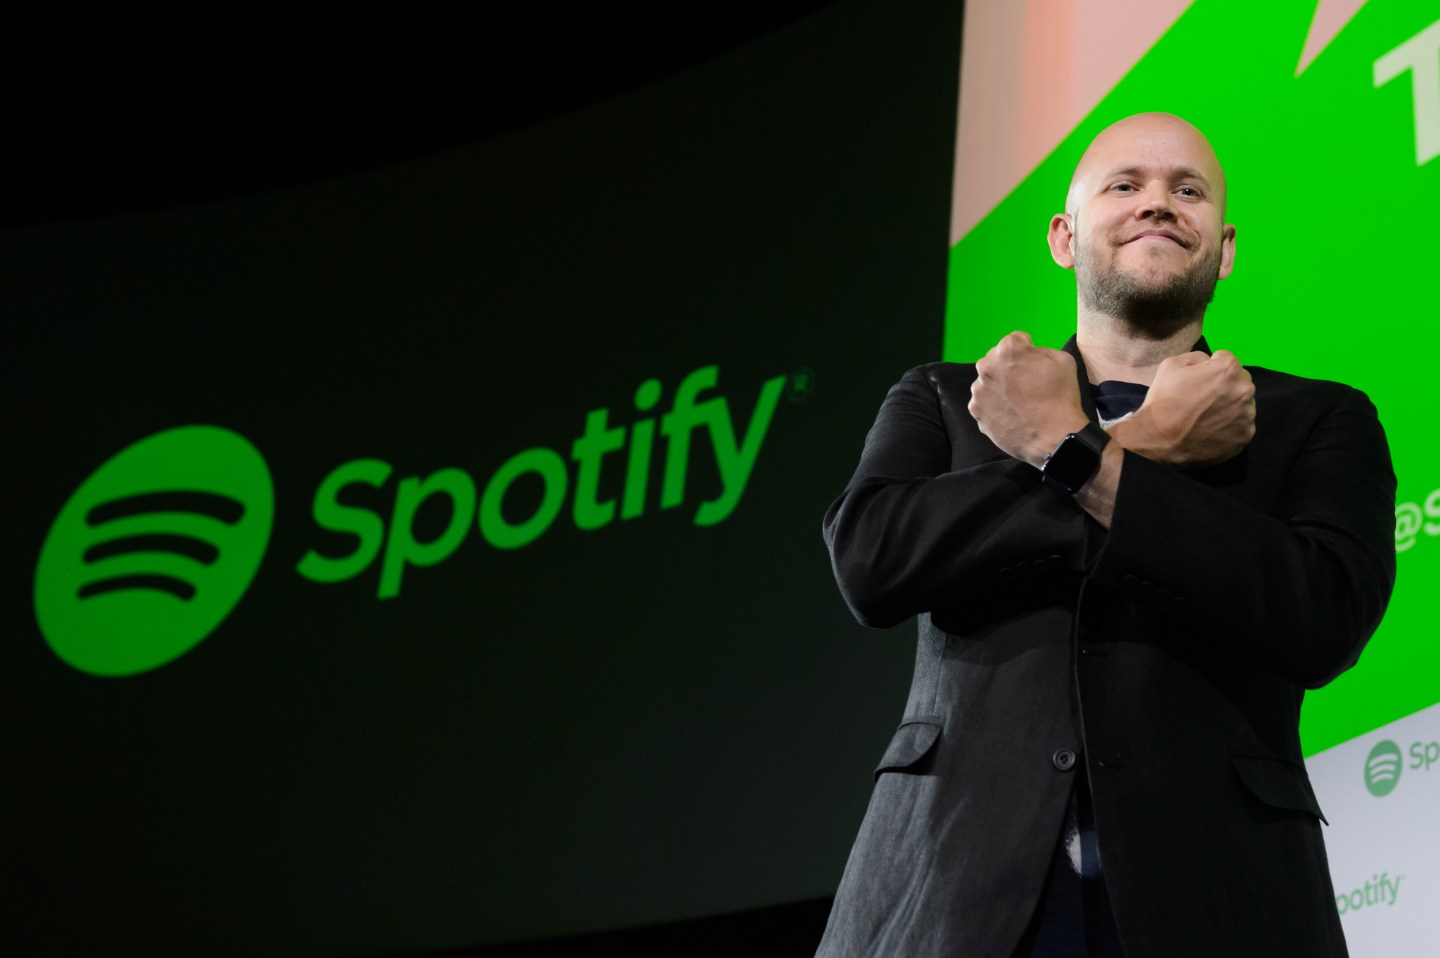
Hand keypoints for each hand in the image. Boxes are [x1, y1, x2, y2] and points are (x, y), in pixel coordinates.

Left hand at [969, 331, 1087, 466]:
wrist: (1054, 438)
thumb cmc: (1062, 397)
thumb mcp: (1063, 360)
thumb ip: (1041, 350)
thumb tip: (1029, 353)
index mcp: (1008, 350)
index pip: (1015, 340)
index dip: (1027, 350)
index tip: (1033, 363)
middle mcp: (986, 367)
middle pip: (996, 360)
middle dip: (1009, 367)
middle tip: (1026, 384)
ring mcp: (978, 391)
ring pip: (988, 382)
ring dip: (999, 386)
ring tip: (1019, 401)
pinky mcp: (976, 412)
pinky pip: (984, 402)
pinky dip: (994, 405)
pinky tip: (1011, 413)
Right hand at [1110, 350, 1255, 467]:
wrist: (1158, 440)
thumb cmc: (1164, 400)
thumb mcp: (1170, 365)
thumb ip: (1197, 357)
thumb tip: (1210, 361)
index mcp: (1228, 370)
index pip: (1228, 359)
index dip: (1212, 366)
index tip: (1201, 378)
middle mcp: (1245, 391)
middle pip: (1240, 381)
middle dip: (1226, 385)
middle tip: (1205, 398)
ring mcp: (1247, 416)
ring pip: (1244, 405)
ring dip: (1230, 406)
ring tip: (1208, 417)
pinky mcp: (1245, 437)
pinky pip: (1242, 426)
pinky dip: (1230, 427)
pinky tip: (1212, 430)